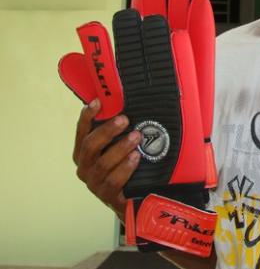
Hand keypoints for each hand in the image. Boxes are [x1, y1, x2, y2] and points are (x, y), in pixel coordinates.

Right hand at [73, 99, 141, 219]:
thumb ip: (116, 131)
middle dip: (107, 131)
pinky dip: (125, 167)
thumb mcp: (118, 147)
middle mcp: (84, 167)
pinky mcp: (107, 196)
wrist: (130, 199)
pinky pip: (114, 181)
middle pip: (90, 146)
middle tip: (124, 119)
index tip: (97, 102)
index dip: (88, 116)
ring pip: (103, 163)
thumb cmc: (123, 166)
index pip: (82, 131)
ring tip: (136, 136)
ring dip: (120, 147)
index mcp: (83, 153)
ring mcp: (94, 183)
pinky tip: (136, 157)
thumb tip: (123, 106)